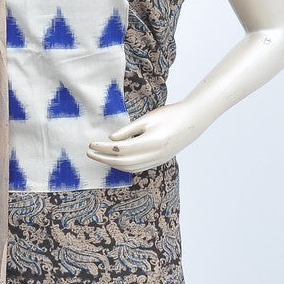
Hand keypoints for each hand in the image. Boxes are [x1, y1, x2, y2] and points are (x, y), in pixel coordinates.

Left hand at [85, 99, 207, 173]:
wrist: (194, 120)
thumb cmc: (170, 114)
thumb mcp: (147, 118)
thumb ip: (129, 130)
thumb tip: (111, 140)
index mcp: (151, 142)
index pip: (120, 150)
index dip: (104, 149)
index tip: (91, 145)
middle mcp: (154, 155)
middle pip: (123, 162)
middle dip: (104, 159)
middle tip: (90, 153)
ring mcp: (157, 160)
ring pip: (130, 168)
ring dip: (113, 164)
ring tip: (100, 156)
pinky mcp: (159, 161)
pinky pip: (138, 168)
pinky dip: (124, 166)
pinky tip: (115, 160)